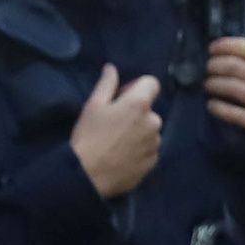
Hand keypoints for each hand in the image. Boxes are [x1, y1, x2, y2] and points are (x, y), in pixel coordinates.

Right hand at [69, 65, 164, 199]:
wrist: (88, 175)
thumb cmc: (89, 136)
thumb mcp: (93, 105)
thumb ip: (107, 84)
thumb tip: (112, 68)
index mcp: (140, 104)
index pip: (152, 83)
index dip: (137, 87)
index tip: (121, 98)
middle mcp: (154, 122)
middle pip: (149, 110)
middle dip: (136, 112)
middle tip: (114, 124)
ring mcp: (155, 144)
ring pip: (150, 130)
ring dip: (138, 132)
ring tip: (117, 143)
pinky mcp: (153, 162)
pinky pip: (149, 149)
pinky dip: (139, 149)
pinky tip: (122, 156)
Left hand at [205, 36, 244, 164]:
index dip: (226, 45)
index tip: (213, 48)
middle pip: (234, 66)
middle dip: (215, 65)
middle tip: (208, 69)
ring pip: (230, 87)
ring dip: (213, 84)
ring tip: (209, 85)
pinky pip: (233, 113)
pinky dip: (218, 108)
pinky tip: (213, 106)